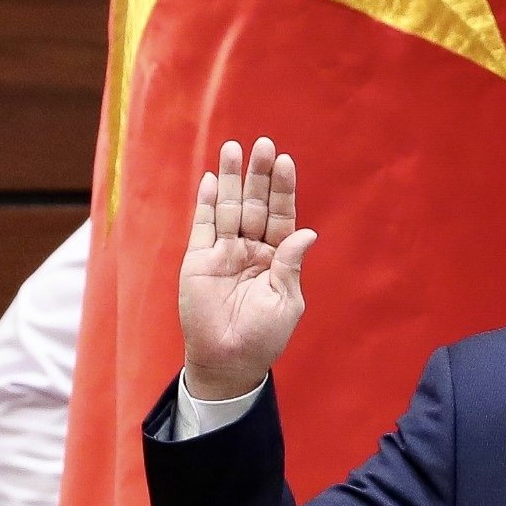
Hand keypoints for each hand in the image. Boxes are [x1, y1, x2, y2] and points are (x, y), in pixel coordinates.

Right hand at [179, 138, 316, 402]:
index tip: (285, 161)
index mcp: (277, 258)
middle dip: (258, 175)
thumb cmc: (263, 337)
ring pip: (228, 208)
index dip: (283, 189)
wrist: (228, 361)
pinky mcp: (199, 261)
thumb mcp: (285, 301)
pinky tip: (209, 179)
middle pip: (256, 203)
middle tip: (263, 144)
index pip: (281, 215)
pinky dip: (205, 203)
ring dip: (230, 179)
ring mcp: (224, 253)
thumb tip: (307, 233)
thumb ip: (290, 265)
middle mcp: (251, 250)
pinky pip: (203, 226)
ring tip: (233, 148)